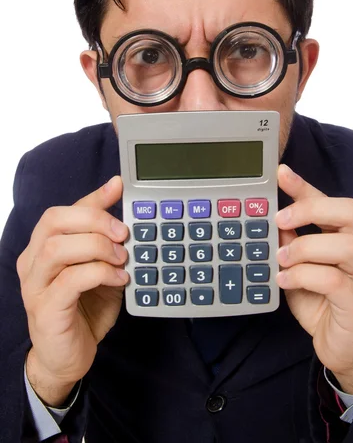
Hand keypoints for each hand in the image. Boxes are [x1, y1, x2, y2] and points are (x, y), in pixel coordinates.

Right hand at [17, 176, 128, 404]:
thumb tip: (127, 219)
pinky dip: (99, 273)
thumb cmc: (84, 309)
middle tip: (123, 233)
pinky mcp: (45, 309)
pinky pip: (69, 280)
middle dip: (94, 219)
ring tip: (122, 258)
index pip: (64, 211)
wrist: (68, 358)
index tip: (118, 186)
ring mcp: (35, 285)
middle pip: (53, 221)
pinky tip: (119, 278)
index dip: (93, 197)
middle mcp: (33, 261)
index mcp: (44, 247)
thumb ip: (107, 245)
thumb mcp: (100, 269)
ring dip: (96, 247)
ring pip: (56, 247)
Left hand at [275, 164, 352, 393]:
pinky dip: (304, 275)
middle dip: (312, 209)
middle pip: (352, 212)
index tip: (281, 173)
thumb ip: (292, 241)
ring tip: (282, 257)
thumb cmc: (322, 301)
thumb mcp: (301, 266)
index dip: (305, 186)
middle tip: (281, 219)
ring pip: (347, 245)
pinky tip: (285, 279)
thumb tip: (274, 218)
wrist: (341, 347)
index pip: (333, 202)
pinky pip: (335, 280)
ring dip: (306, 247)